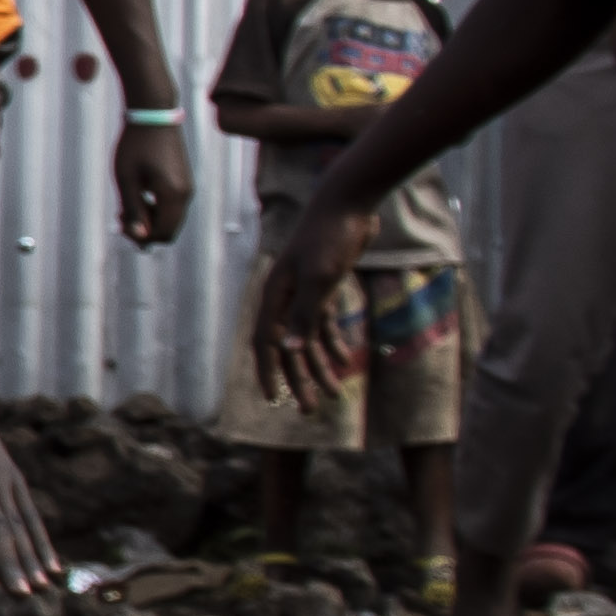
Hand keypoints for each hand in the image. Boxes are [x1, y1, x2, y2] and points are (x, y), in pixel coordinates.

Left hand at [110, 116, 197, 248]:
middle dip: (145, 230)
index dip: (141, 237)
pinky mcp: (183, 180)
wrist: (153, 115)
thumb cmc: (135, 145)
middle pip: (169, 229)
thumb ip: (133, 210)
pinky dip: (156, 207)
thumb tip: (140, 237)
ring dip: (149, 218)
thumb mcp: (127, 179)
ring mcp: (187, 186)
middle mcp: (186, 194)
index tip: (120, 222)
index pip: (163, 234)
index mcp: (173, 195)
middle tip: (120, 215)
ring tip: (125, 206)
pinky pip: (172, 205)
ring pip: (170, 218)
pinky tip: (137, 195)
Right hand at [246, 196, 369, 398]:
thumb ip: (305, 315)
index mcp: (276, 296)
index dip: (269, 372)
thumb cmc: (331, 238)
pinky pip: (326, 324)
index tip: (274, 400)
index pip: (266, 343)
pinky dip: (335, 344)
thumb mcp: (321, 278)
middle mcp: (286, 298)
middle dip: (299, 380)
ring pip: (309, 339)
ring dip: (320, 367)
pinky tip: (346, 362)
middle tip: (311, 410)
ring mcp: (305, 293)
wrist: (349, 204)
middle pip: (289, 348)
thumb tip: (289, 351)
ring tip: (335, 394)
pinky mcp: (325, 287)